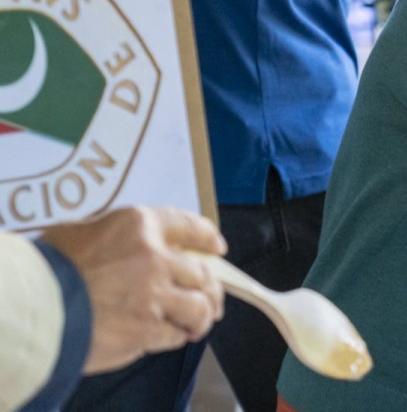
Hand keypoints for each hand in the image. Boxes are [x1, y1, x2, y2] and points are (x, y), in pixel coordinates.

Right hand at [38, 206, 226, 374]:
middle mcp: (153, 256)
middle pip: (201, 272)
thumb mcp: (81, 234)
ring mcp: (153, 293)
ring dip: (201, 317)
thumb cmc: (47, 270)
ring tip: (196, 325)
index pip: (188, 226)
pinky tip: (170, 337)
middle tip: (211, 300)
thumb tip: (128, 248)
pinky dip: (176, 336)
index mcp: (138, 226)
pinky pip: (175, 333)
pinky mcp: (147, 327)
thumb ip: (116, 240)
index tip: (217, 248)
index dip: (207, 238)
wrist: (33, 308)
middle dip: (211, 289)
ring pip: (199, 305)